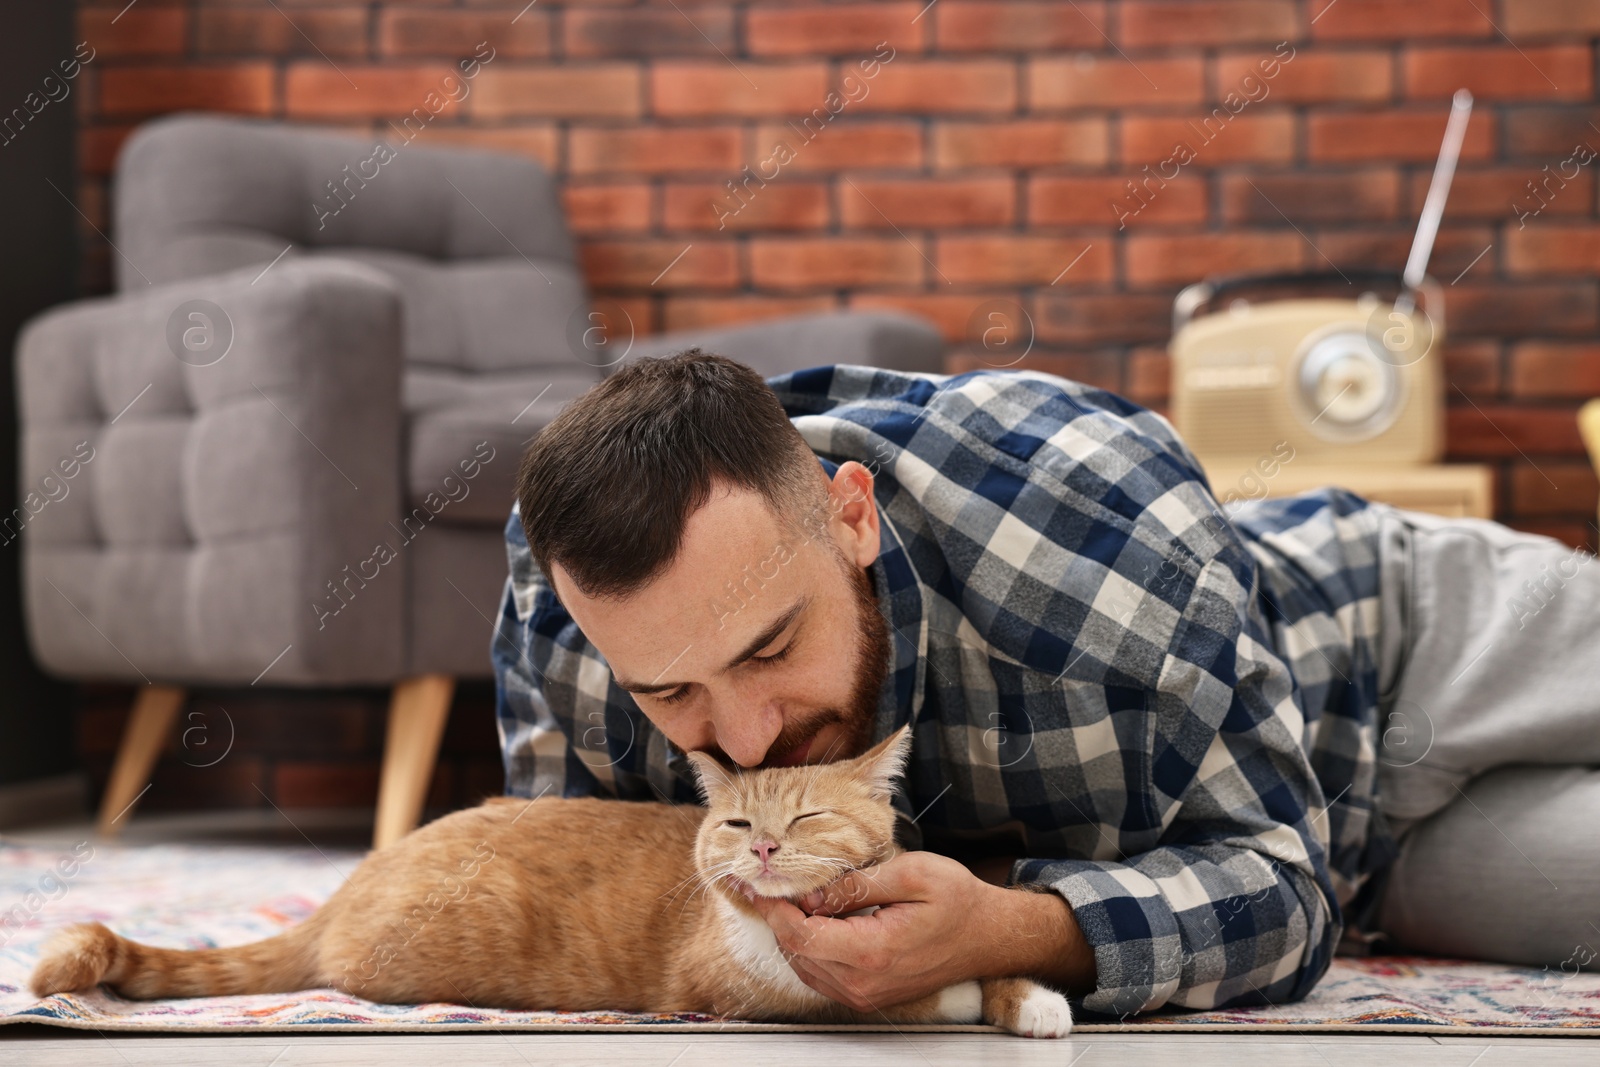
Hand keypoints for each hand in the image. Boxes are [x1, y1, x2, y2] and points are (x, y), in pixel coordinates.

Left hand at [745, 851, 1016, 1011]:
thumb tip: (811, 893)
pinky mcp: (869, 995)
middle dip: (778, 917)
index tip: (757, 883)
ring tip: (790, 898)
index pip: (800, 935)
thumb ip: (856, 885)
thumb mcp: (910, 874)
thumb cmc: (958, 901)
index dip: (773, 909)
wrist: (989, 937)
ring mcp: (866, 994)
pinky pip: (822, 975)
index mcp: (872, 951)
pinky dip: (809, 948)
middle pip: (796, 953)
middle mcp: (864, 982)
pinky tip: (814, 920)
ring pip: (804, 967)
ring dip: (792, 933)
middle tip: (767, 884)